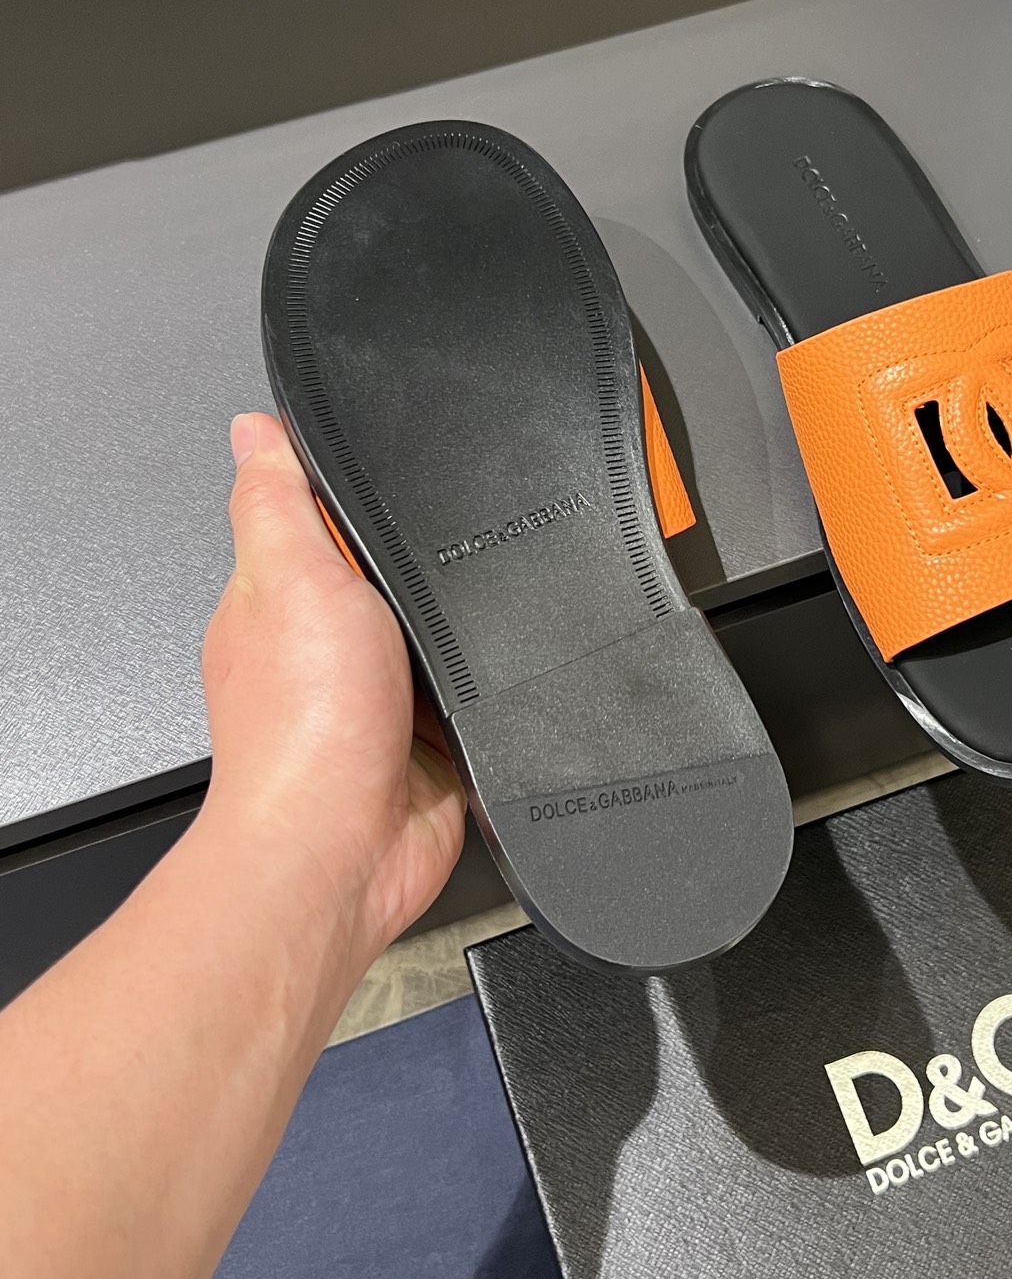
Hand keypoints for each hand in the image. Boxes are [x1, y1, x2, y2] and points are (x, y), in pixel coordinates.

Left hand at [202, 413, 466, 976]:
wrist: (342, 850)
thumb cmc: (301, 729)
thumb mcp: (288, 578)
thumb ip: (276, 500)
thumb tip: (252, 428)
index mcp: (277, 597)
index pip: (316, 516)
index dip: (355, 490)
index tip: (398, 467)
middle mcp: (325, 647)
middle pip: (390, 571)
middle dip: (424, 561)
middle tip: (450, 552)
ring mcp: (378, 697)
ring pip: (439, 631)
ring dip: (460, 629)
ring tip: (471, 618)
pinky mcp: (429, 740)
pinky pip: (475, 692)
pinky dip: (489, 687)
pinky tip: (491, 678)